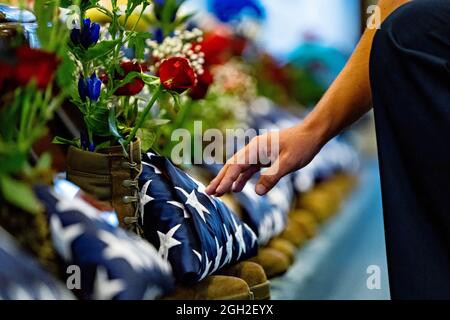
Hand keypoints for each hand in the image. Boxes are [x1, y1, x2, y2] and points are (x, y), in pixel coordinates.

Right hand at [205, 124, 323, 195]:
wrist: (311, 133)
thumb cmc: (302, 146)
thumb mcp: (289, 163)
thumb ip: (273, 176)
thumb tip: (258, 192)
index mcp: (256, 148)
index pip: (236, 165)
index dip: (226, 180)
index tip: (218, 192)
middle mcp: (253, 148)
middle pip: (232, 165)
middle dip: (220, 179)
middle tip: (207, 193)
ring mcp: (257, 152)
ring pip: (238, 167)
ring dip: (228, 180)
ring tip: (217, 193)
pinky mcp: (263, 156)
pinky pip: (248, 168)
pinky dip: (241, 178)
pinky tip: (237, 189)